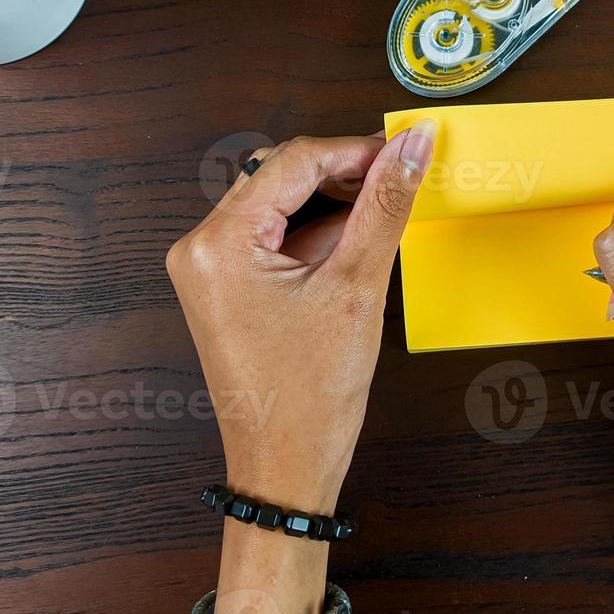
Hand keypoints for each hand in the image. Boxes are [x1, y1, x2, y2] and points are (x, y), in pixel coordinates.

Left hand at [167, 125, 435, 511]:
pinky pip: (272, 237)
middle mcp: (201, 247)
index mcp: (219, 243)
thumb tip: (412, 146)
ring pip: (279, 204)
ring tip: (382, 217)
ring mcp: (208, 268)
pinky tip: (355, 248)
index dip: (354, 150)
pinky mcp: (224, 286)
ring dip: (331, 205)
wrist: (283, 468)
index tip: (405, 150)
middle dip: (342, 175)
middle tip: (400, 178)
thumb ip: (384, 207)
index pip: (292, 162)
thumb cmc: (311, 395)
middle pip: (279, 177)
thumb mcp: (357, 289)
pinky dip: (314, 235)